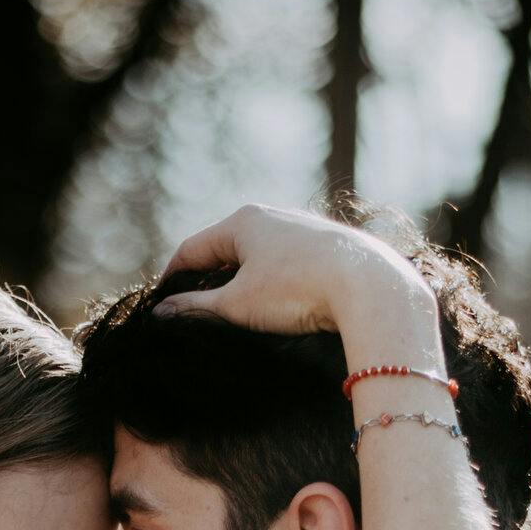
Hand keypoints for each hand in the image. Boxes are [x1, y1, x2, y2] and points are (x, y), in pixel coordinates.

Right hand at [153, 204, 432, 339]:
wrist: (369, 288)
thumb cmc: (297, 292)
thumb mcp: (238, 306)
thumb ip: (196, 309)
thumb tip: (161, 314)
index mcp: (242, 221)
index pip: (193, 249)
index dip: (172, 278)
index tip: (160, 304)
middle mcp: (273, 215)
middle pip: (227, 249)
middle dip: (209, 280)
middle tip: (195, 312)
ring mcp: (305, 228)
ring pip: (262, 256)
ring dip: (245, 282)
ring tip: (236, 314)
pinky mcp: (333, 246)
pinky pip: (292, 264)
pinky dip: (276, 284)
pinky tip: (282, 306)